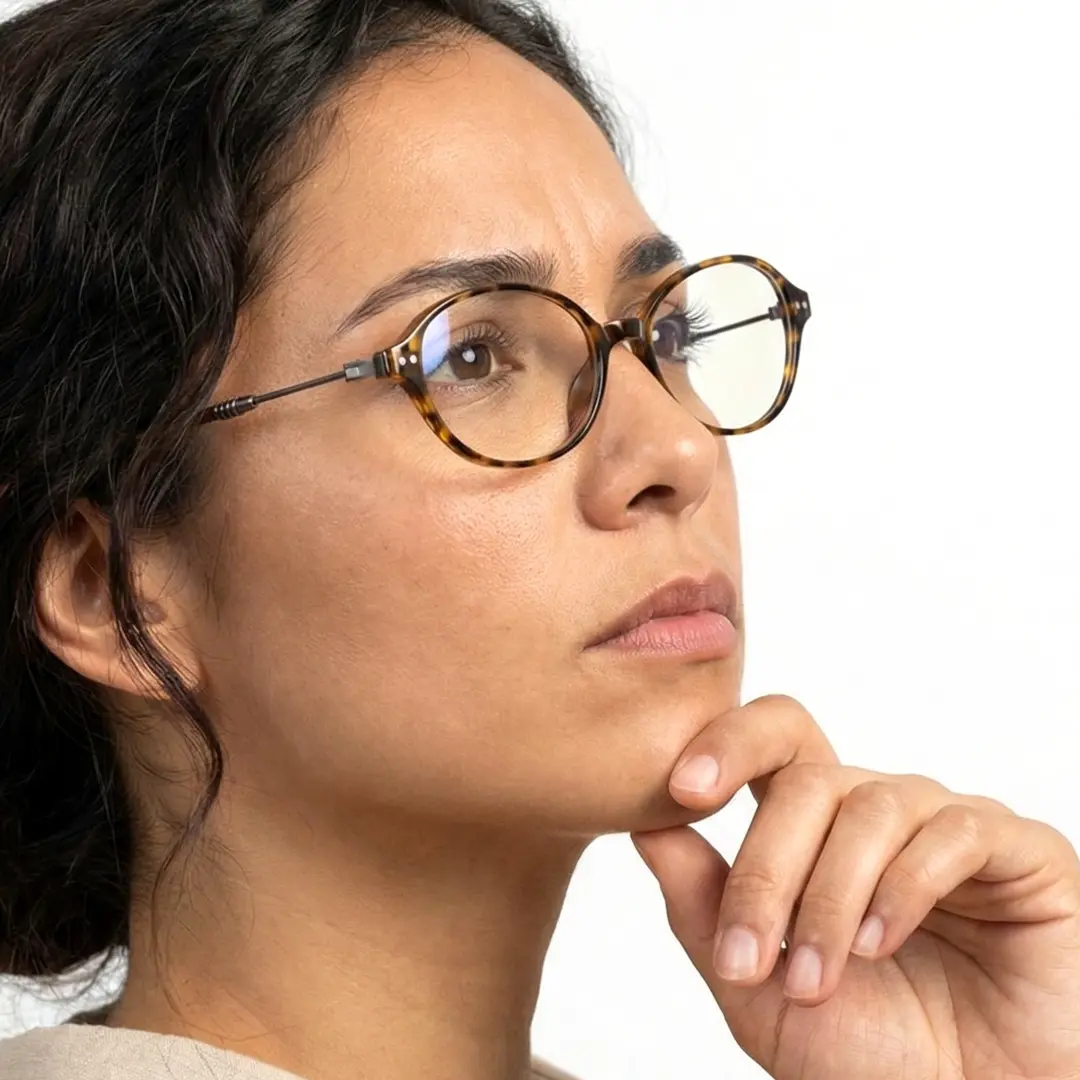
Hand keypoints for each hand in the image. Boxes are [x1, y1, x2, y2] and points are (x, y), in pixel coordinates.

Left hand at [630, 695, 1079, 1079]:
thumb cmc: (869, 1054)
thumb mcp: (757, 988)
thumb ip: (702, 904)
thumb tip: (644, 823)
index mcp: (817, 830)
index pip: (773, 741)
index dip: (727, 742)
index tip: (681, 789)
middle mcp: (880, 812)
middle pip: (807, 778)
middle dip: (765, 868)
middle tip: (749, 957)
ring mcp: (947, 824)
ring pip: (870, 806)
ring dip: (829, 898)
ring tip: (816, 976)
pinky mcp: (1018, 849)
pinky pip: (953, 830)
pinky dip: (903, 888)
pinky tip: (881, 944)